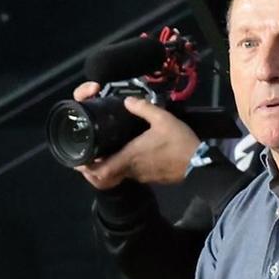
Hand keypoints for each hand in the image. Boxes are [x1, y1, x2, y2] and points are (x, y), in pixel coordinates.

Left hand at [69, 83, 200, 189]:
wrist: (199, 163)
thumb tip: (128, 100)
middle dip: (93, 169)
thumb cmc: (179, 143)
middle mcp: (131, 169)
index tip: (80, 160)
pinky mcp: (149, 177)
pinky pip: (129, 174)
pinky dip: (122, 167)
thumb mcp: (162, 119)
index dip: (86, 169)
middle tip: (89, 155)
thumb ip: (143, 108)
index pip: (100, 172)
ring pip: (117, 176)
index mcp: (129, 156)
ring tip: (105, 152)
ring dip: (108, 167)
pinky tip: (127, 154)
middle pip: (104, 178)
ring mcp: (140, 176)